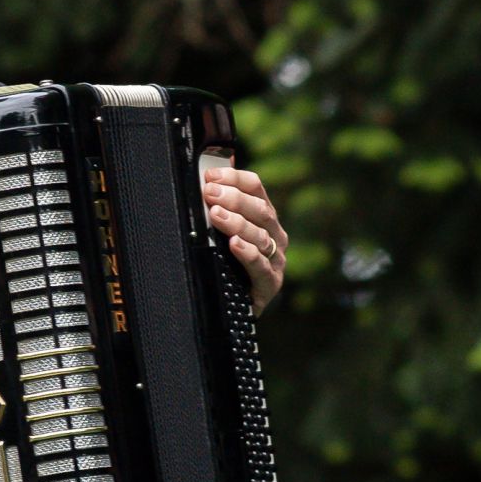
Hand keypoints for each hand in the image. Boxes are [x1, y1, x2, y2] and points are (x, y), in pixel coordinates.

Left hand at [203, 165, 286, 314]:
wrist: (234, 308)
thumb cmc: (227, 263)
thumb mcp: (221, 233)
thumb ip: (217, 205)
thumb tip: (205, 172)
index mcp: (263, 216)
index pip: (255, 188)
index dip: (234, 178)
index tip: (211, 175)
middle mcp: (274, 234)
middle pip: (260, 209)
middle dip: (233, 198)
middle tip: (210, 193)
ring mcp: (275, 259)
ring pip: (260, 236)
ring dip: (237, 223)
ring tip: (216, 215)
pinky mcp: (270, 283)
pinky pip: (261, 266)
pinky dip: (248, 254)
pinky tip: (234, 245)